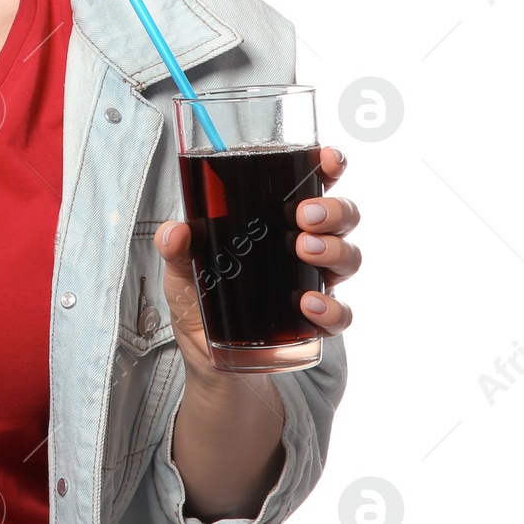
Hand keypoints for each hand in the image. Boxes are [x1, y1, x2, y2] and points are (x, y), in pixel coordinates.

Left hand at [155, 145, 357, 378]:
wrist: (212, 363)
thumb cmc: (201, 305)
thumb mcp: (180, 273)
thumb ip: (175, 249)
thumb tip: (174, 231)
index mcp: (273, 224)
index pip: (310, 186)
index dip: (325, 167)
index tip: (325, 159)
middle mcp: (301, 247)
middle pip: (340, 217)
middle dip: (333, 209)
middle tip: (305, 215)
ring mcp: (312, 284)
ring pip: (349, 256)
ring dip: (333, 249)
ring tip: (304, 250)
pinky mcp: (315, 324)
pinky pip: (341, 314)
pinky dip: (331, 308)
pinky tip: (308, 305)